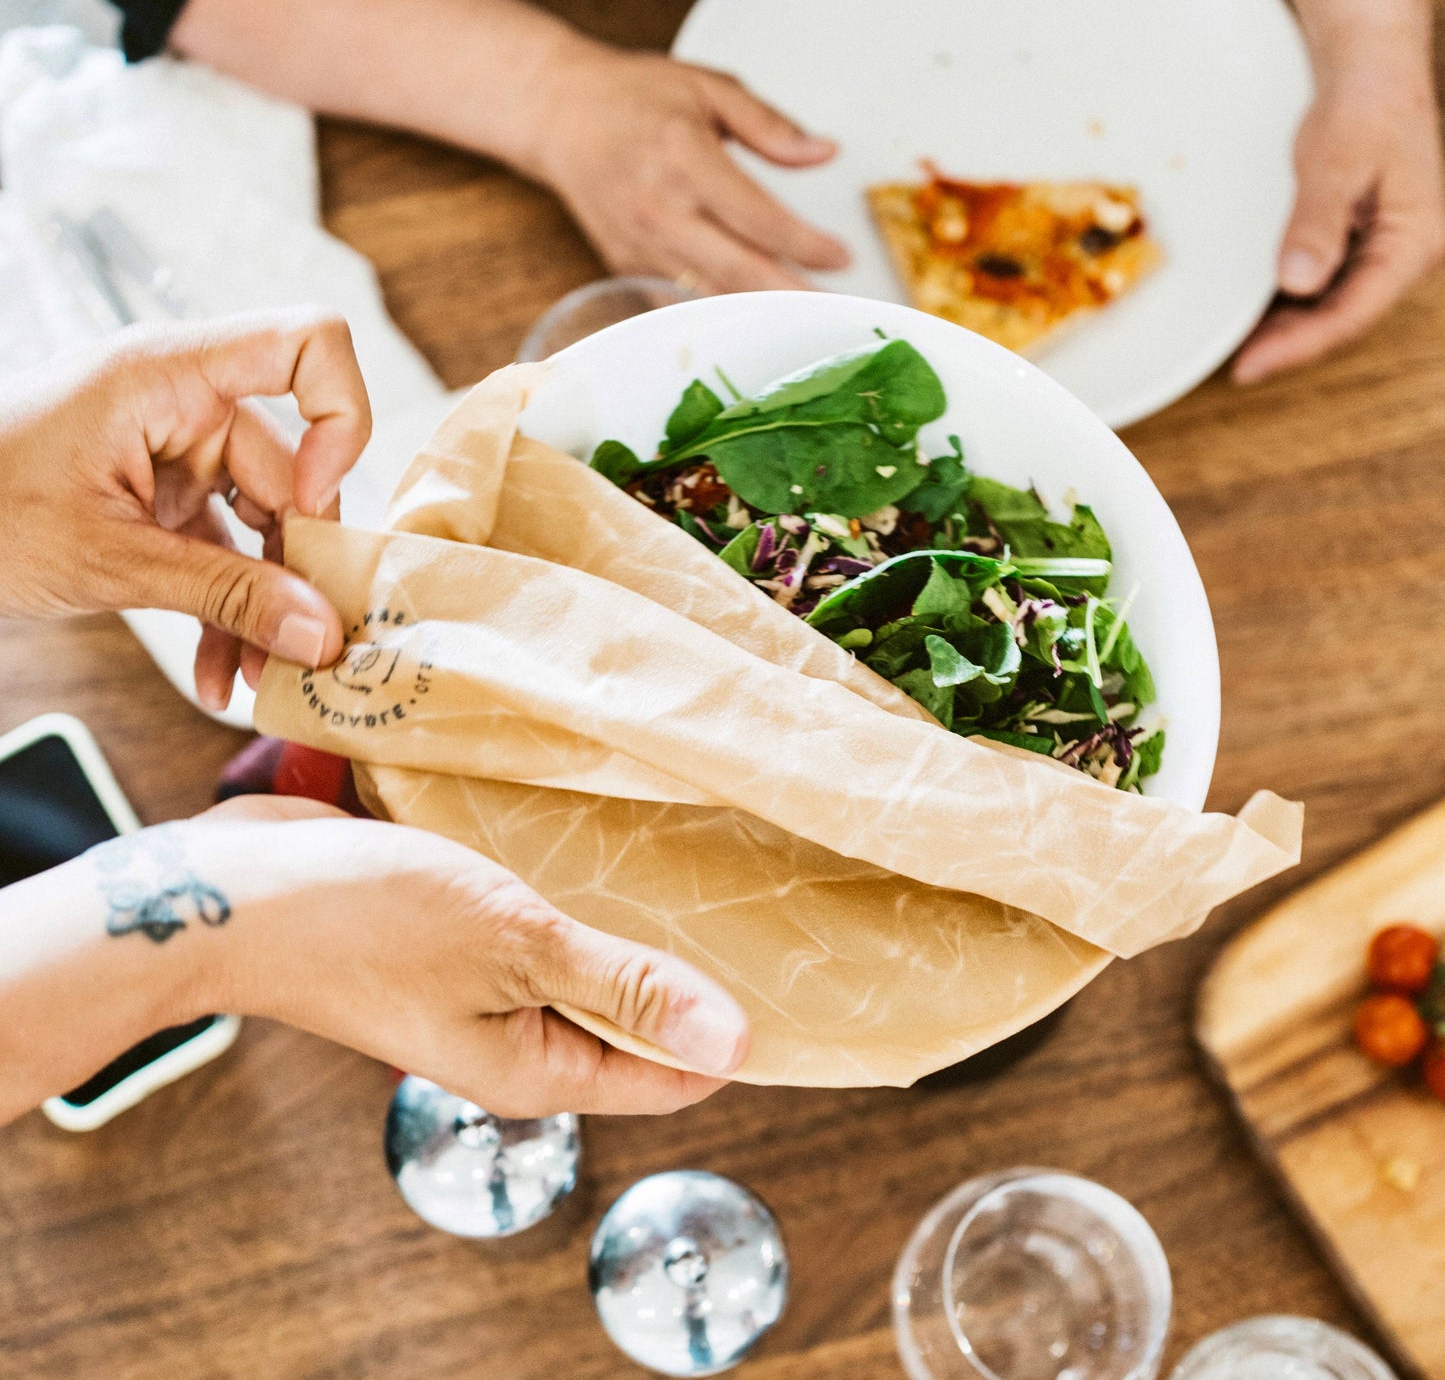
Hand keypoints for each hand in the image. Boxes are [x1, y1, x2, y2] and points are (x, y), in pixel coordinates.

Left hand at [0, 311, 371, 708]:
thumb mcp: (106, 558)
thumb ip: (224, 594)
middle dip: (300, 564)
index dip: (341, 417)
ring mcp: (173, 455)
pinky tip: (217, 671)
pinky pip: (221, 554)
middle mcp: (181, 404)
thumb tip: (320, 633)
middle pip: (294, 469)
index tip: (318, 502)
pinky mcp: (160, 501)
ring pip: (263, 526)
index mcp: (166, 375)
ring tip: (257, 675)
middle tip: (309, 640)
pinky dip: (225, 612)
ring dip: (264, 606)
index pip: (305, 347)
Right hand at [189, 798, 748, 1114]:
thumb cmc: (362, 920)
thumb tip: (731, 1041)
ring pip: (587, 964)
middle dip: (690, 970)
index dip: (734, 1031)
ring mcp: (485, 990)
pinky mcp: (460, 941)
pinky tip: (608, 843)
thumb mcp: (512, 947)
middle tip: (759, 896)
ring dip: (631, 923)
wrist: (233, 892)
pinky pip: (540, 927)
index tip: (796, 974)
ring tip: (700, 860)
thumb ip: (621, 986)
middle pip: (633, 1019)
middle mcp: (516, 1040)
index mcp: (537, 1068)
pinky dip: (574, 894)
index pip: (671, 1073)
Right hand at [526, 40, 849, 293]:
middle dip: (791, 295)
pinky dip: (716, 312)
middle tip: (833, 310)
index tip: (841, 259)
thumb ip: (769, 126)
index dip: (806, 245)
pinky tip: (750, 316)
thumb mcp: (708, 88)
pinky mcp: (625, 266)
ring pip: (710, 295)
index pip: (760, 218)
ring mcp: (639, 245)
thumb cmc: (633, 97)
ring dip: (759, 310)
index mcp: (685, 159)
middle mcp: (661, 210)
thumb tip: (823, 153)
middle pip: (738, 270)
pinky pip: (679, 300)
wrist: (558, 114)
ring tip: (802, 318)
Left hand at [1234, 49, 1444, 382]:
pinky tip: (1257, 316)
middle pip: (1343, 318)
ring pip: (1334, 308)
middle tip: (1238, 367)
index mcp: (1416, 239)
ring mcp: (1387, 251)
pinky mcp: (1363, 245)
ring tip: (1240, 349)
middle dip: (1290, 346)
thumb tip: (1300, 282)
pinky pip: (1327, 287)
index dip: (1299, 346)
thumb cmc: (1363, 105)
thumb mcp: (1336, 162)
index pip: (1353, 312)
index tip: (1250, 366)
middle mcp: (1408, 253)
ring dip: (1288, 330)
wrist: (1372, 68)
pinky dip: (1291, 304)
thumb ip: (1318, 223)